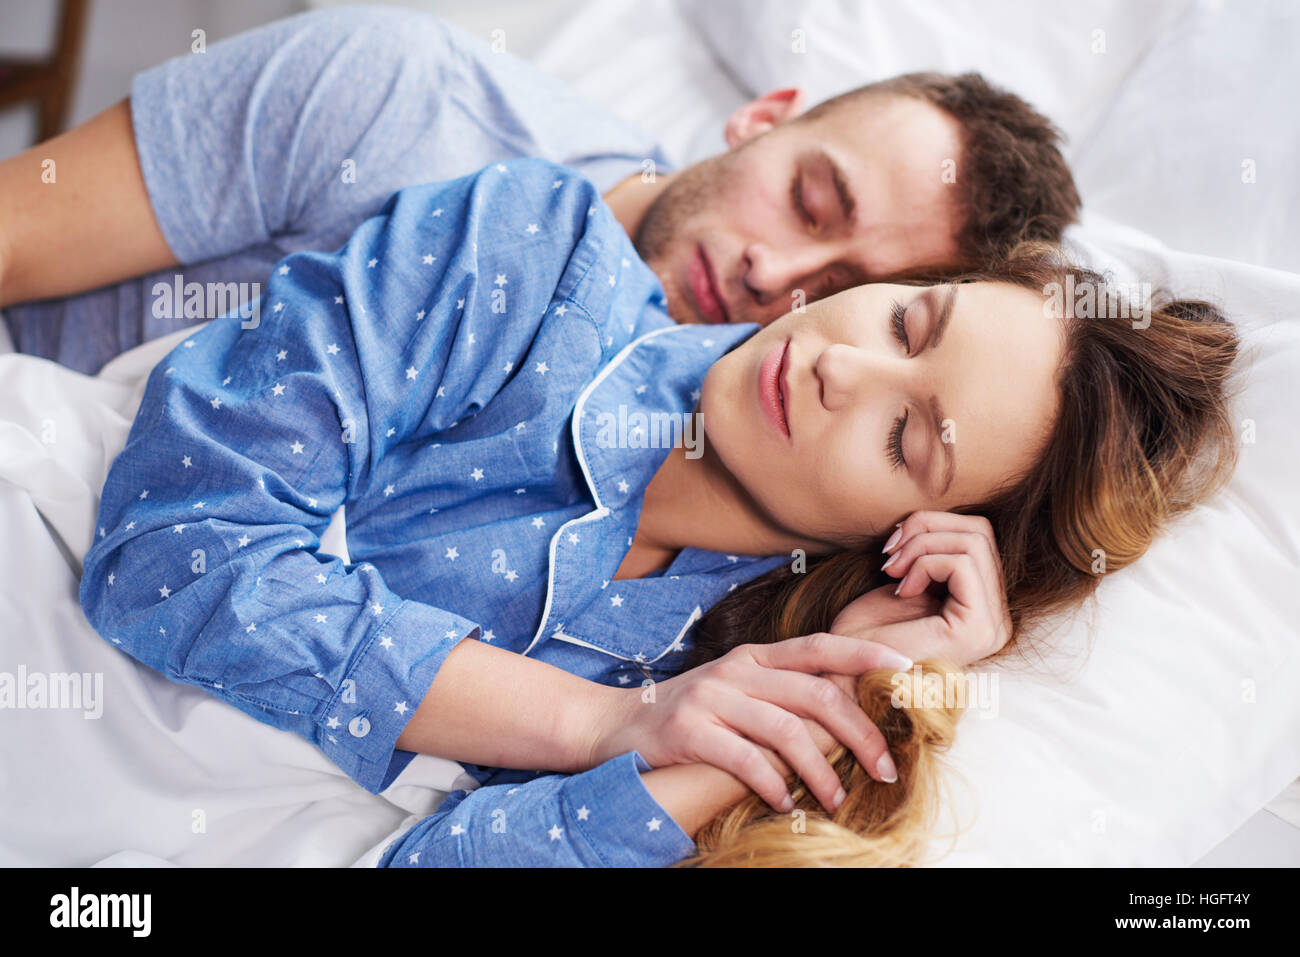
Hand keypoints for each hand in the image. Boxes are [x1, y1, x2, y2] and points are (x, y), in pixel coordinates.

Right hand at [592, 633, 913, 814]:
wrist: (612, 725)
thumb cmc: (685, 715)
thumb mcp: (734, 690)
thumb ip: (779, 694)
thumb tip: (845, 715)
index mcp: (753, 657)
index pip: (819, 648)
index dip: (864, 655)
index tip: (905, 670)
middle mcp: (736, 671)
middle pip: (816, 694)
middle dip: (859, 732)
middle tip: (883, 768)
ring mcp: (711, 698)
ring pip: (787, 730)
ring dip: (821, 771)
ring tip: (836, 799)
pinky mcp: (690, 732)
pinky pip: (746, 759)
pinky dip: (773, 783)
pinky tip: (786, 801)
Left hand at [831, 510, 1012, 664]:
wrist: (843, 673)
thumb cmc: (865, 633)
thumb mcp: (902, 579)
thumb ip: (927, 549)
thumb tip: (932, 515)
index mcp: (982, 605)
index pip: (979, 535)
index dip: (932, 525)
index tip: (891, 547)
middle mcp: (997, 618)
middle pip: (980, 532)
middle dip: (927, 528)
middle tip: (889, 555)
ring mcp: (992, 626)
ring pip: (973, 542)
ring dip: (921, 545)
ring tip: (892, 572)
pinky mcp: (978, 629)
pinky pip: (962, 564)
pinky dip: (925, 563)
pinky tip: (901, 589)